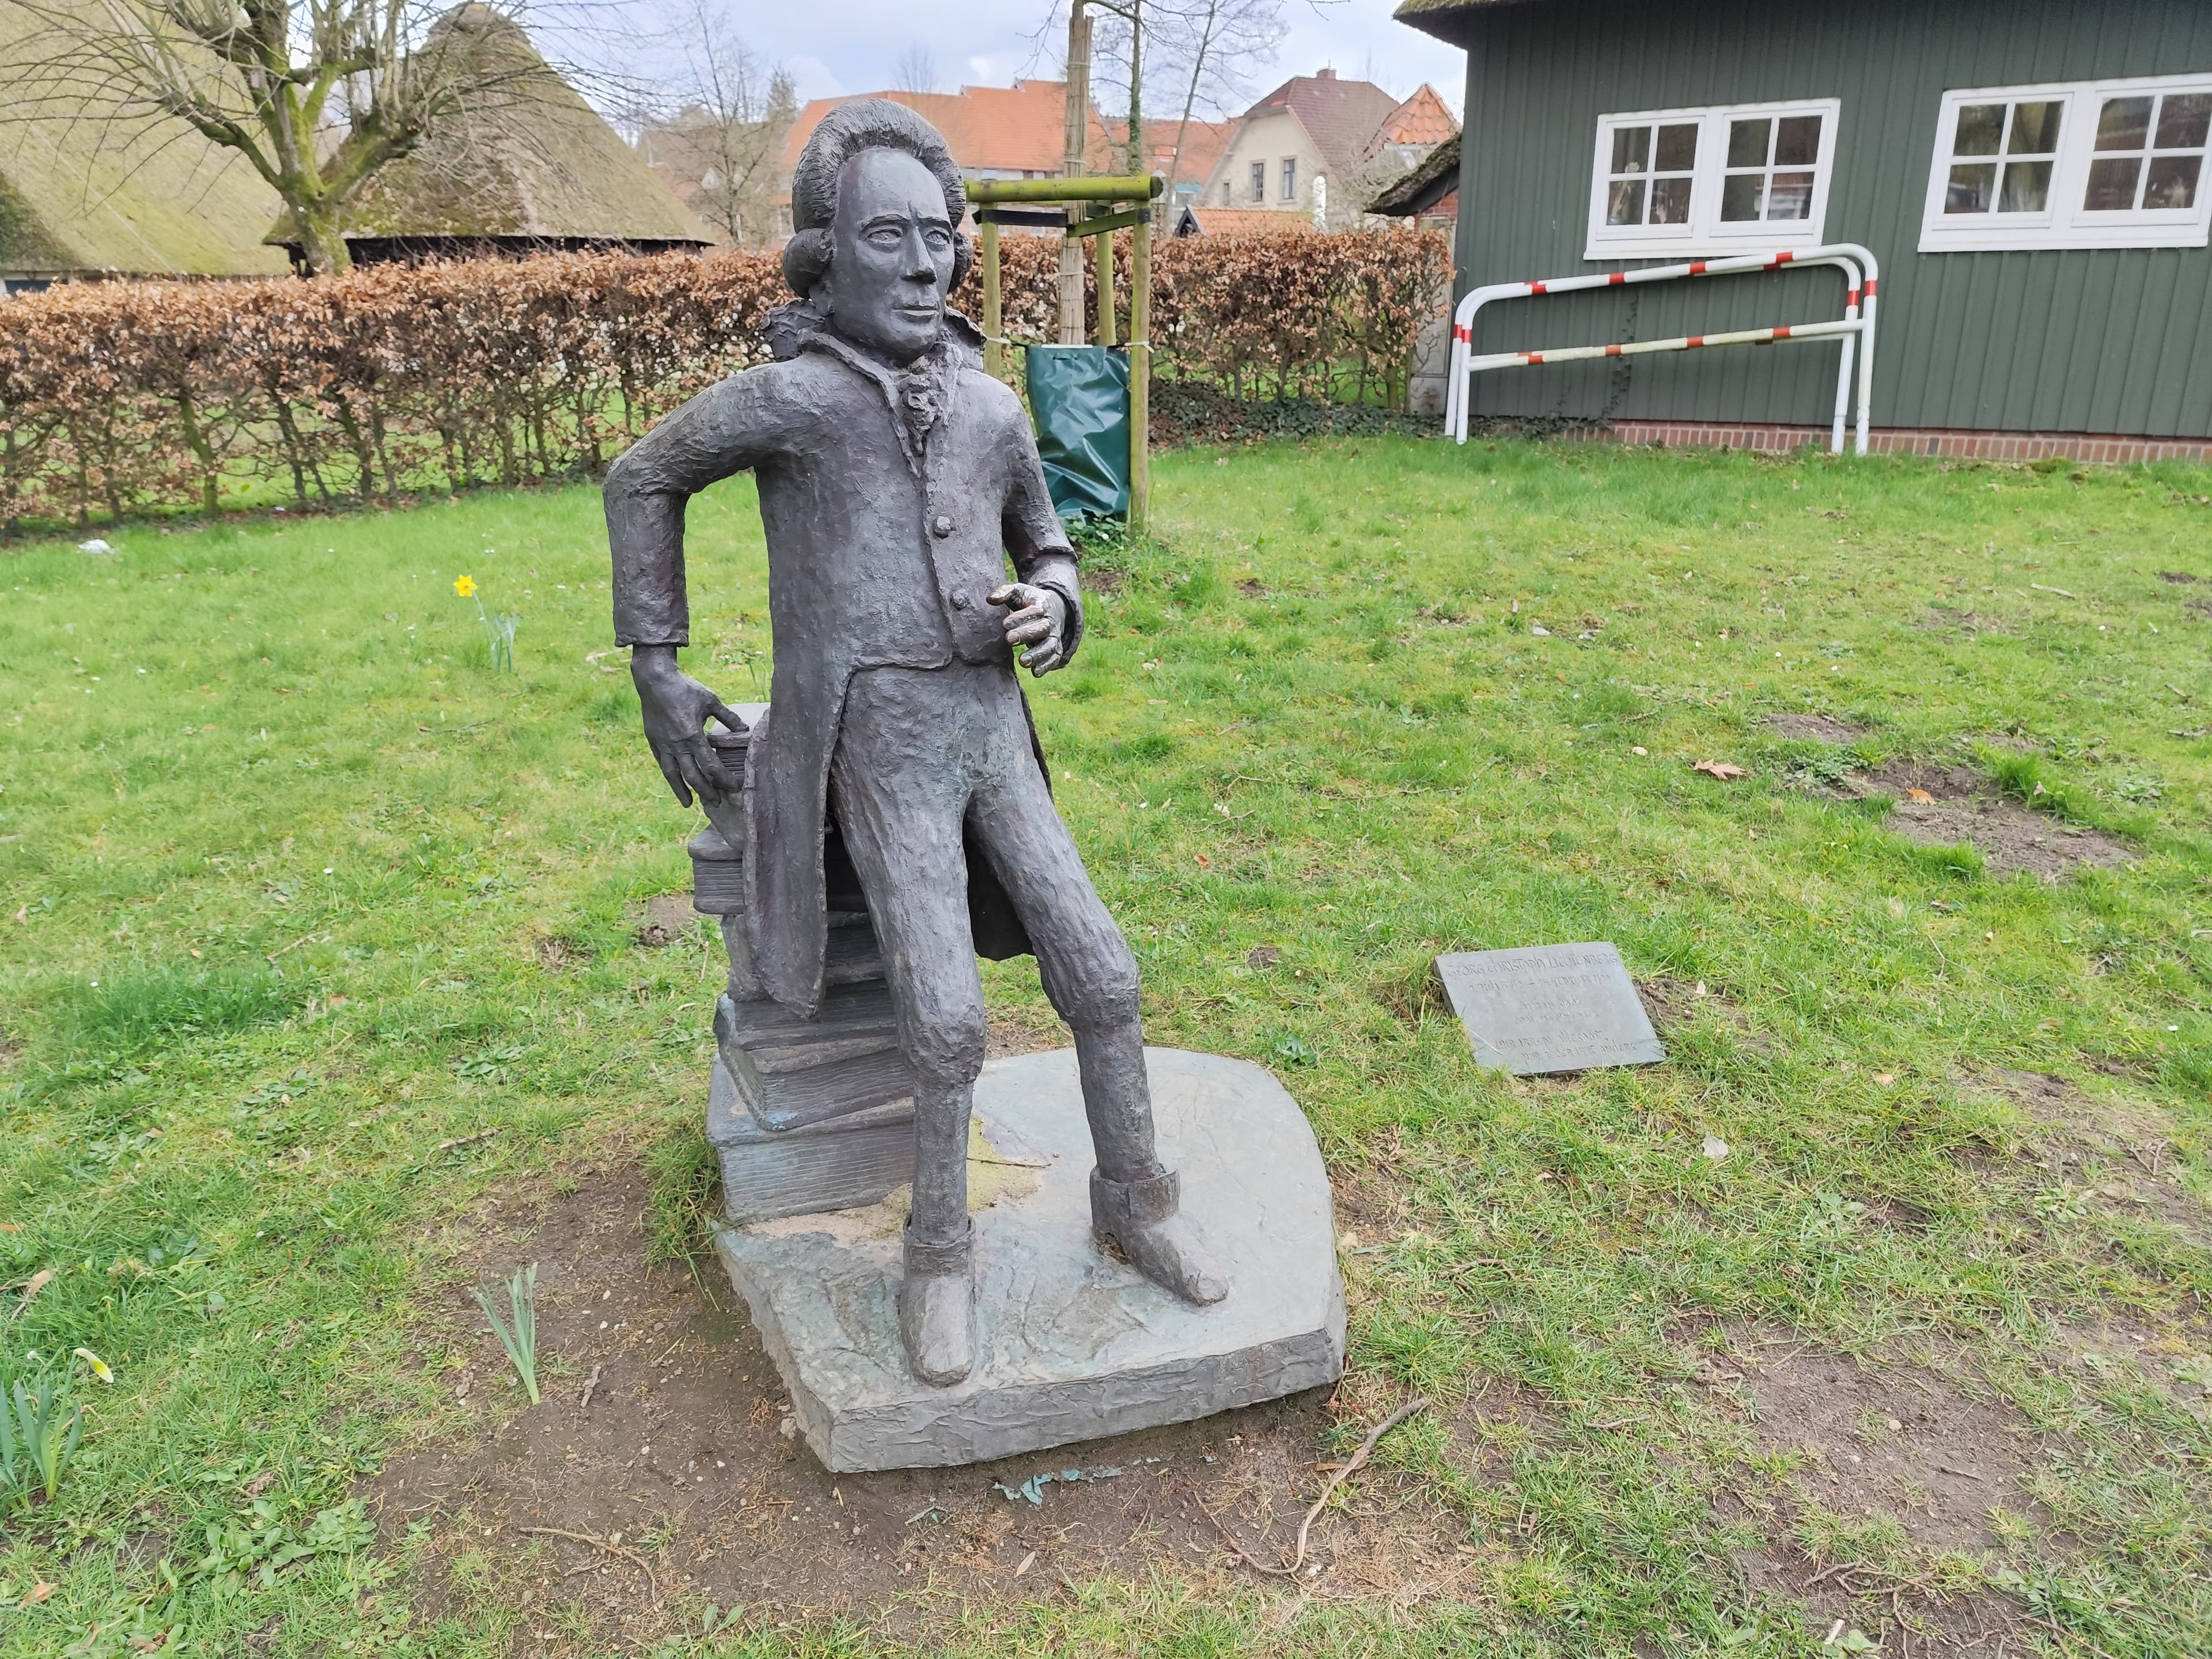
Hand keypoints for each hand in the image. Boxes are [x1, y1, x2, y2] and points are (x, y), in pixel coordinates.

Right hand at [630, 644, 743, 806]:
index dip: (723, 779)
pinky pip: (663, 764)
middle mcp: (677, 744)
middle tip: (716, 803)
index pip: (711, 765)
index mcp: (693, 735)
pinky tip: (675, 784)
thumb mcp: (711, 701)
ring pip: (673, 774)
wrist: (655, 681)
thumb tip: (744, 730)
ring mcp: (663, 744)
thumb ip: (728, 718)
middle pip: (693, 775)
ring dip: (682, 791)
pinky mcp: (653, 741)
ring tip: (690, 805)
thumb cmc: (685, 689)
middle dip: (706, 791)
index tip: (734, 787)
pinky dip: (670, 776)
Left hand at [987, 582, 1067, 675]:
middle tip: (1009, 639)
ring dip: (1037, 655)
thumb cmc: (1028, 602)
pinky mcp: (1055, 650)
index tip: (1005, 623)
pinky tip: (1035, 672)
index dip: (1021, 618)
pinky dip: (1046, 666)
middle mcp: (1050, 622)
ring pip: (1050, 646)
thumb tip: (990, 599)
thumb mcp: (1018, 592)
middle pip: (1043, 628)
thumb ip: (1004, 592)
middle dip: (1026, 634)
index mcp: (1042, 605)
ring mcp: (1054, 637)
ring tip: (1022, 661)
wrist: (1052, 609)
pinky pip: (1054, 659)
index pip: (1035, 611)